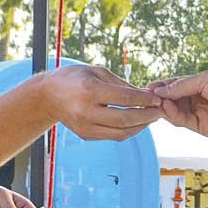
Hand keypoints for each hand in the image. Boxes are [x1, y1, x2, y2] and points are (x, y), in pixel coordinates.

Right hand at [37, 66, 160, 140]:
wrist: (48, 96)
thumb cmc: (74, 78)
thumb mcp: (97, 71)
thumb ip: (121, 84)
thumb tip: (146, 95)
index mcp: (90, 91)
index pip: (124, 99)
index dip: (144, 100)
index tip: (157, 98)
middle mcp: (86, 112)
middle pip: (125, 119)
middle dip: (146, 116)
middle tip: (160, 111)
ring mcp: (85, 127)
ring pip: (121, 133)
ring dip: (140, 127)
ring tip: (151, 118)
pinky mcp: (86, 135)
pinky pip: (113, 136)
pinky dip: (128, 130)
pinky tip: (137, 122)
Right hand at [149, 70, 207, 139]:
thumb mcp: (205, 80)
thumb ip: (182, 86)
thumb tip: (161, 90)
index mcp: (199, 85)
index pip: (175, 86)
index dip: (162, 86)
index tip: (149, 86)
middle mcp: (197, 100)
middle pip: (172, 99)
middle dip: (160, 97)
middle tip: (147, 96)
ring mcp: (198, 114)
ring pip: (175, 111)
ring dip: (164, 106)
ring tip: (155, 101)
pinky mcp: (201, 127)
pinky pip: (182, 121)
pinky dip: (172, 115)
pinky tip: (166, 107)